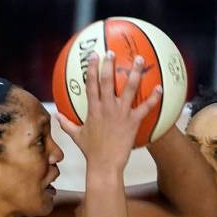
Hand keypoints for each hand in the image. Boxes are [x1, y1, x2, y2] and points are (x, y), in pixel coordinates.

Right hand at [56, 51, 161, 170]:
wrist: (104, 165)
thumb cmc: (91, 152)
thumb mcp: (76, 136)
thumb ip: (66, 123)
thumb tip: (56, 115)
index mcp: (93, 110)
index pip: (90, 84)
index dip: (92, 68)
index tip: (94, 55)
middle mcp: (106, 108)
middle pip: (107, 81)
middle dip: (109, 64)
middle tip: (112, 51)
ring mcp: (120, 114)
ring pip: (128, 89)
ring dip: (134, 73)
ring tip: (138, 59)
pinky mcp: (132, 122)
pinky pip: (145, 108)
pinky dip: (153, 98)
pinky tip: (160, 88)